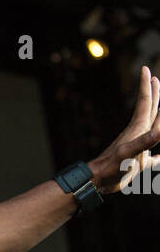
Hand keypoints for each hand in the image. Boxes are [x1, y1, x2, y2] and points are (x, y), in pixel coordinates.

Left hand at [89, 65, 159, 194]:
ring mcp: (138, 147)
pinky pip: (153, 156)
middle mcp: (138, 134)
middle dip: (153, 94)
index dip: (147, 87)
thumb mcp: (130, 152)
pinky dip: (159, 154)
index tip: (145, 69)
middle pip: (149, 109)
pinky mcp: (138, 162)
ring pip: (152, 129)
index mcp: (138, 128)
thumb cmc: (112, 167)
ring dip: (158, 118)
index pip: (146, 102)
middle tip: (154, 78)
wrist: (98, 182)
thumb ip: (146, 141)